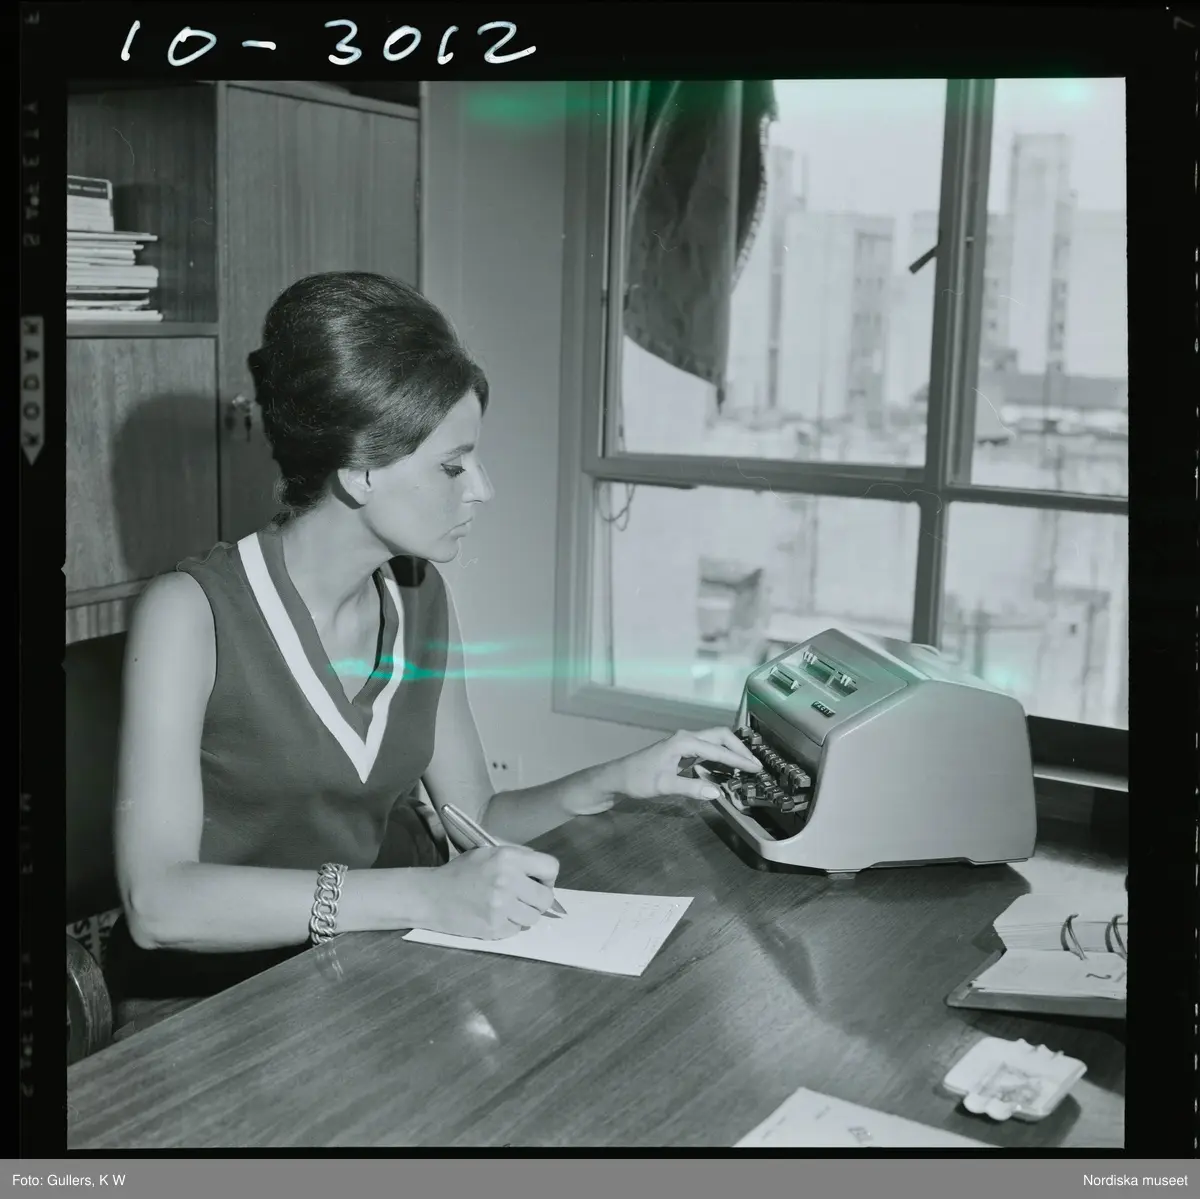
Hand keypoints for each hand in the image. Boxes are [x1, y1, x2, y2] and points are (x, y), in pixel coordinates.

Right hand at [426, 845, 559, 939]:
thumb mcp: (488, 853)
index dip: (548, 877)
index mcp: (508, 858)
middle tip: (525, 898)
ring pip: (534, 917)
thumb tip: (543, 873)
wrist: (431, 896)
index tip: (538, 881)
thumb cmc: (460, 872)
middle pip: (546, 898)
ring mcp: (501, 907)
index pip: (551, 867)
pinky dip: (510, 925)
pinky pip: (517, 930)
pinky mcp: (494, 927)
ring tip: (508, 907)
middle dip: (539, 899)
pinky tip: (495, 916)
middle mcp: (508, 881)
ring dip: (525, 914)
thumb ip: (517, 859)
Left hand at [617, 727, 761, 801]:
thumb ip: (691, 788)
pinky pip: (707, 748)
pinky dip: (721, 754)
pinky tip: (728, 766)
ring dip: (731, 750)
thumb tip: (716, 792)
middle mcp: (686, 738)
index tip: (755, 768)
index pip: (718, 749)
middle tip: (756, 765)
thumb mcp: (664, 785)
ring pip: (714, 741)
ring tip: (747, 765)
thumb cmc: (637, 779)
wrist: (618, 777)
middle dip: (739, 749)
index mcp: (683, 742)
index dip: (738, 759)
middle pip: (720, 737)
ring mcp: (683, 743)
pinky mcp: (682, 751)